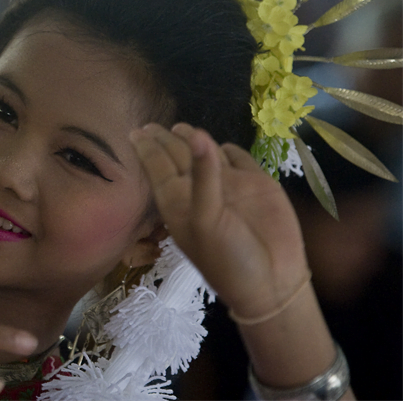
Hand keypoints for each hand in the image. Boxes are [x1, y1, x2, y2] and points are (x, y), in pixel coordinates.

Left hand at [129, 123, 310, 319]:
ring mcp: (229, 185)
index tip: (134, 132)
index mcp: (178, 202)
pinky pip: (240, 158)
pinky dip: (230, 150)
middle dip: (166, 141)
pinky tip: (221, 144)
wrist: (272, 282)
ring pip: (208, 153)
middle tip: (150, 125)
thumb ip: (202, 177)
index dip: (147, 150)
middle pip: (179, 156)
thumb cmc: (227, 257)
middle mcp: (200, 189)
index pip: (158, 168)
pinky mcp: (257, 183)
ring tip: (180, 128)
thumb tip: (196, 134)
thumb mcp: (205, 220)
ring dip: (195, 140)